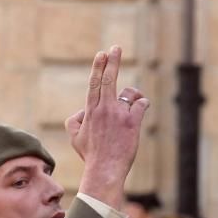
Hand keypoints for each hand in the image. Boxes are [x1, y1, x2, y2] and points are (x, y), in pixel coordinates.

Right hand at [66, 46, 149, 207]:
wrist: (104, 170)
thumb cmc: (90, 156)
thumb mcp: (74, 138)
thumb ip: (74, 121)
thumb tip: (81, 112)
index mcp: (91, 111)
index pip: (94, 83)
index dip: (99, 66)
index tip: (102, 54)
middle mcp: (104, 109)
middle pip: (109, 78)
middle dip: (113, 60)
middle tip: (116, 48)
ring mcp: (119, 115)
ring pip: (129, 93)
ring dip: (132, 96)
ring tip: (131, 104)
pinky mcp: (133, 123)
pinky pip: (141, 104)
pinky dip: (142, 104)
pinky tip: (141, 109)